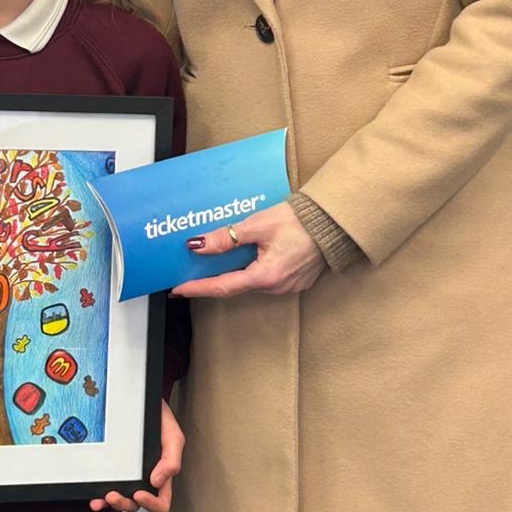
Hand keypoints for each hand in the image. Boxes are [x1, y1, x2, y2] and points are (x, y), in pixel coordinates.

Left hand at [89, 399, 183, 511]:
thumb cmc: (159, 418)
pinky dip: (99, 496)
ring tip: (104, 496)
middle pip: (136, 504)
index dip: (151, 504)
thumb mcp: (173, 436)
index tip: (139, 494)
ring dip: (112, 502)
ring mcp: (127, 474)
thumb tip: (158, 482)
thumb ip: (171, 460)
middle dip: (125, 504)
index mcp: (161, 474)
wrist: (140, 398)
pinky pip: (105, 487)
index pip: (161, 502)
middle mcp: (144, 477)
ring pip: (121, 499)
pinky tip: (95, 497)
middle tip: (114, 495)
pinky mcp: (112, 467)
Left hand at [172, 200, 325, 298]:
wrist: (333, 222)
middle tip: (191, 274)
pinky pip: (267, 278)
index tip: (178, 290)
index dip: (198, 288)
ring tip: (215, 263)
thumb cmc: (299, 221)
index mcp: (266, 276)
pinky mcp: (296, 280)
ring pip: (252, 282)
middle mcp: (277, 287)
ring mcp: (288, 286)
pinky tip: (246, 258)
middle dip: (214, 279)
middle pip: (237, 285)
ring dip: (235, 273)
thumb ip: (226, 238)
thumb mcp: (257, 225)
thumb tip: (198, 246)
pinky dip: (252, 270)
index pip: (223, 287)